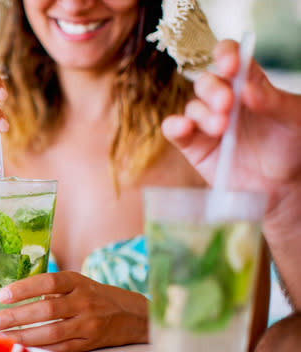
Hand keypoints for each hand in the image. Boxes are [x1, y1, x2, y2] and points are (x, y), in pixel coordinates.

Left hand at [0, 271, 148, 351]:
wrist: (132, 315)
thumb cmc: (94, 296)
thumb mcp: (76, 283)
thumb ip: (50, 289)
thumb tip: (11, 296)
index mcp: (77, 282)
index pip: (48, 283)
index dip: (24, 288)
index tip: (1, 295)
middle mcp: (84, 302)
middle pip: (47, 310)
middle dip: (16, 317)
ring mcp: (88, 324)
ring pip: (52, 333)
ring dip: (23, 337)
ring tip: (0, 337)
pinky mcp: (90, 343)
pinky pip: (61, 349)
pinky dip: (40, 349)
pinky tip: (21, 348)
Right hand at [161, 40, 300, 221]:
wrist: (282, 185)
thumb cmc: (292, 145)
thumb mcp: (296, 119)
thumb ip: (276, 102)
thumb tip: (249, 90)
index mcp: (249, 83)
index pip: (230, 57)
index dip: (226, 55)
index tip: (231, 66)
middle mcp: (224, 99)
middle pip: (207, 81)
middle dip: (213, 90)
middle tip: (227, 104)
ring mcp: (206, 122)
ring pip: (193, 106)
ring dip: (203, 114)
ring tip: (221, 128)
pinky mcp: (193, 145)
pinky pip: (175, 131)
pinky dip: (174, 126)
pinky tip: (183, 128)